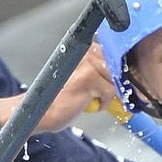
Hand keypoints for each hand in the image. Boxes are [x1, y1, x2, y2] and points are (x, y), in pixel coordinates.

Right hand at [0, 43, 115, 132]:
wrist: (42, 112)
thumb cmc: (59, 97)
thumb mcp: (80, 76)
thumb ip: (96, 70)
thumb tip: (119, 73)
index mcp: (80, 49)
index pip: (110, 53)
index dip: (115, 69)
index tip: (116, 81)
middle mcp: (83, 52)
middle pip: (115, 66)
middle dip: (114, 82)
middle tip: (104, 94)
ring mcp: (86, 65)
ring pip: (115, 79)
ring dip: (108, 93)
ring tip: (92, 98)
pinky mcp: (89, 80)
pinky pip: (111, 92)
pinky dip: (103, 102)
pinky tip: (89, 103)